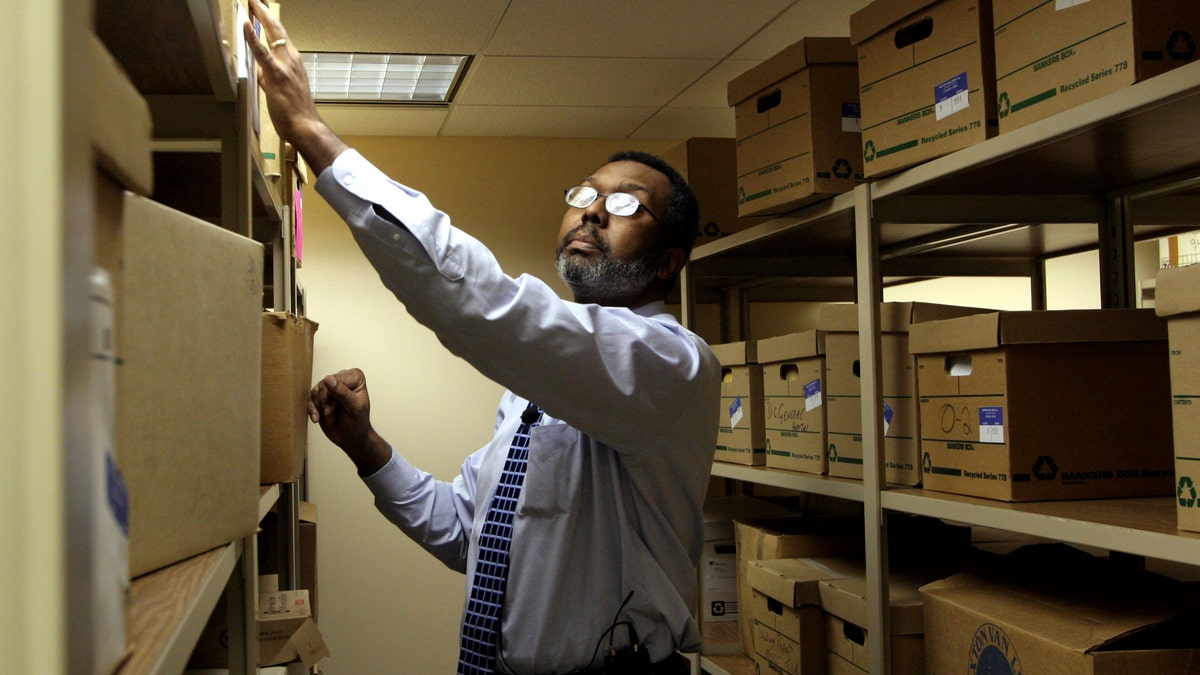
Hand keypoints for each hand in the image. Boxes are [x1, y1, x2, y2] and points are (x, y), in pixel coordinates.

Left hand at [242, 0, 347, 174]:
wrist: (305, 126)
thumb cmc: (296, 114)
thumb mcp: (280, 92)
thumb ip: (269, 78)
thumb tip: (260, 71)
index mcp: (294, 63)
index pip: (281, 36)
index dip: (270, 21)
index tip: (261, 9)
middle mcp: (292, 60)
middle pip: (278, 29)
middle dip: (265, 12)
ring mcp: (286, 66)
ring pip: (274, 35)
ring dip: (262, 17)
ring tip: (253, 3)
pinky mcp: (277, 74)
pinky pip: (263, 52)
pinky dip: (253, 37)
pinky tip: (247, 25)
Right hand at [308, 368, 390, 474]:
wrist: (350, 437)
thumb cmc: (357, 422)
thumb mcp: (354, 408)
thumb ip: (342, 392)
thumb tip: (328, 378)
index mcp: (355, 377)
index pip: (336, 379)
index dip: (330, 395)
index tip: (330, 410)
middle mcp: (342, 378)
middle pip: (323, 384)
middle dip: (324, 402)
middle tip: (329, 414)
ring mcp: (330, 387)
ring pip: (315, 391)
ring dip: (319, 406)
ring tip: (327, 416)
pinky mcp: (320, 396)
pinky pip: (310, 398)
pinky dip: (311, 409)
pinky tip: (317, 418)